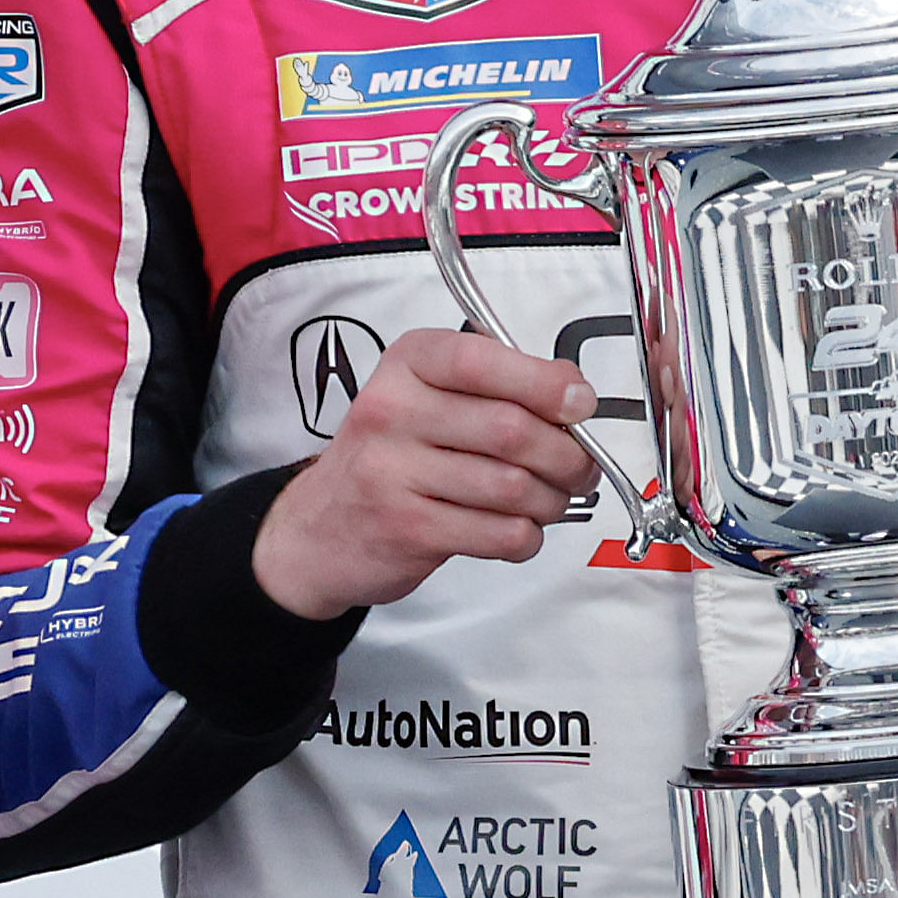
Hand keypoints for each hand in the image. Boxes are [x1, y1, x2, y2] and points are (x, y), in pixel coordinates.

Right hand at [252, 327, 602, 614]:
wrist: (317, 529)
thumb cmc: (392, 456)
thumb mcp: (427, 397)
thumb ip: (496, 386)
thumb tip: (574, 395)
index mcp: (407, 364)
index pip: (481, 361)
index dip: (545, 383)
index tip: (580, 403)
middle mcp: (391, 411)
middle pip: (511, 429)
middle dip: (566, 455)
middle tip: (578, 468)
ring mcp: (392, 472)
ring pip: (513, 486)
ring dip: (551, 500)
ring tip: (547, 501)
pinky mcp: (406, 529)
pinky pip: (499, 533)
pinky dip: (526, 537)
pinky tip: (517, 530)